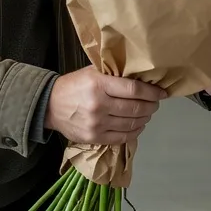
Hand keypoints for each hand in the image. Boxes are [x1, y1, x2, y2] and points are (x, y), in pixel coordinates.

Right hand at [46, 66, 167, 145]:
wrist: (49, 105)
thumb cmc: (74, 85)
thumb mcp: (92, 72)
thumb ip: (113, 74)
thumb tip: (140, 77)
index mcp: (99, 85)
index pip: (134, 90)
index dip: (152, 92)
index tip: (161, 93)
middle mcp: (99, 105)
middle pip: (135, 108)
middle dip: (151, 106)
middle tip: (155, 103)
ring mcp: (97, 124)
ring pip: (131, 124)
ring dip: (145, 119)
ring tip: (147, 113)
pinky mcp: (94, 138)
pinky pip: (122, 137)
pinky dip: (134, 131)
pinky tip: (138, 125)